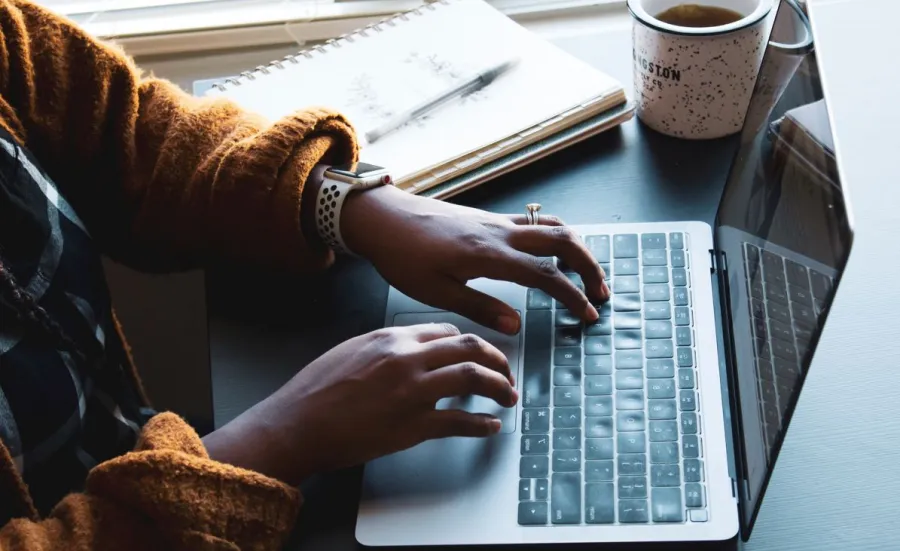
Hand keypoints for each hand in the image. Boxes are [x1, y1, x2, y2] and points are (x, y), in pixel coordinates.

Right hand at [202, 323, 516, 485]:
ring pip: (474, 378)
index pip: (447, 331)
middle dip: (497, 360)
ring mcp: (412, 392)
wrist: (296, 424)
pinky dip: (482, 425)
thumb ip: (387, 346)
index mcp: (391, 337)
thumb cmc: (315, 390)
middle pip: (470, 348)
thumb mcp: (351, 350)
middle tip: (506, 372)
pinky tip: (490, 426)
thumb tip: (414, 349)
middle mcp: (407, 358)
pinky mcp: (413, 426)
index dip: (470, 343)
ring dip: (500, 387)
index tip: (479, 354)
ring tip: (508, 397)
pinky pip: (460, 422)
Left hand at [341, 185, 608, 334]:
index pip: (546, 274)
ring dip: (576, 248)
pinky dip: (555, 236)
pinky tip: (553, 254)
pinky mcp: (489, 218)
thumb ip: (480, 308)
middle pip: (562, 240)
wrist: (383, 218)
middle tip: (600, 292)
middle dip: (589, 266)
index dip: (572, 295)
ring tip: (586, 274)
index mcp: (489, 254)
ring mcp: (496, 221)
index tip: (587, 315)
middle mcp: (500, 232)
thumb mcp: (436, 292)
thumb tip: (517, 326)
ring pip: (552, 226)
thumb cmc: (402, 256)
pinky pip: (534, 222)